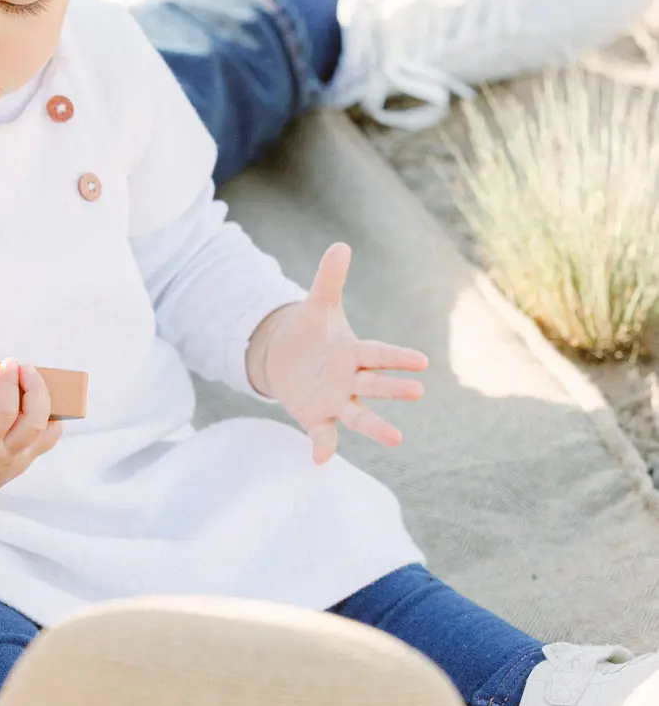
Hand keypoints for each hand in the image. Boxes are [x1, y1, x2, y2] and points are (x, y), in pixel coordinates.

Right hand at [0, 360, 62, 506]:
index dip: (9, 385)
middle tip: (24, 367)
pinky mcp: (21, 464)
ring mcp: (15, 463)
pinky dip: (50, 417)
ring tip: (31, 379)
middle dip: (36, 388)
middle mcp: (0, 457)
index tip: (7, 363)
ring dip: (46, 402)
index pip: (3, 413)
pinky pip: (47, 439)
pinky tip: (37, 398)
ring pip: (48, 432)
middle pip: (35, 422)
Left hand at [245, 243, 426, 464]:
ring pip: (358, 415)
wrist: (286, 357)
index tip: (421, 361)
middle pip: (374, 384)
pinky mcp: (316, 417)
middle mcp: (350, 380)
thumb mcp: (317, 305)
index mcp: (354, 352)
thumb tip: (340, 245)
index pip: (378, 353)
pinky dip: (323, 447)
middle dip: (393, 387)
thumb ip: (329, 279)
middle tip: (417, 391)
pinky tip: (320, 460)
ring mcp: (335, 401)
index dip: (397, 357)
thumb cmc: (310, 332)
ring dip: (375, 426)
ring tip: (396, 439)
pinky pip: (322, 434)